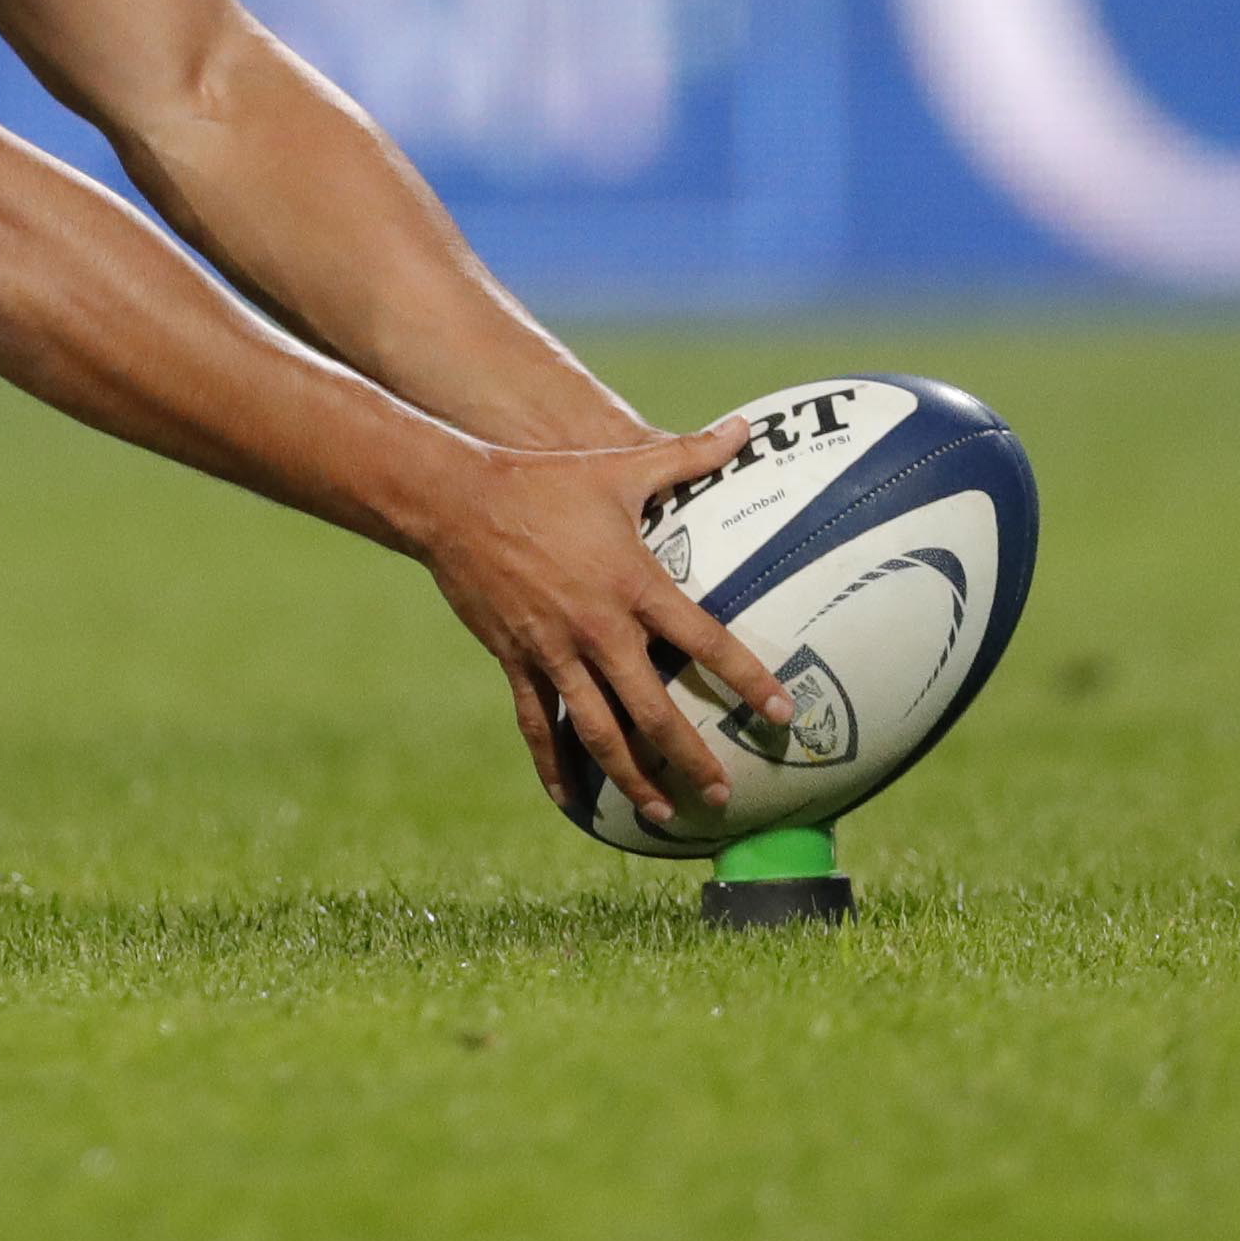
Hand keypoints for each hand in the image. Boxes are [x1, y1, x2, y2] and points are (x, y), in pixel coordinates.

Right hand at [409, 423, 797, 838]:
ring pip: (599, 732)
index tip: (782, 713)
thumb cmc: (547, 482)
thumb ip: (688, 455)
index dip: (747, 678)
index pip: (704, 641)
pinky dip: (556, 767)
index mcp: (633, 585)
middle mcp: (598, 629)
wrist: (457, 502)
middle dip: (691, 756)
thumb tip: (746, 428)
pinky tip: (574, 802)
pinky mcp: (517, 662)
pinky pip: (540, 726)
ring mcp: (553, 652)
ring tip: (666, 812)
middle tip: (724, 793)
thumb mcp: (620, 467)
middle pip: (653, 710)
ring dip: (634, 777)